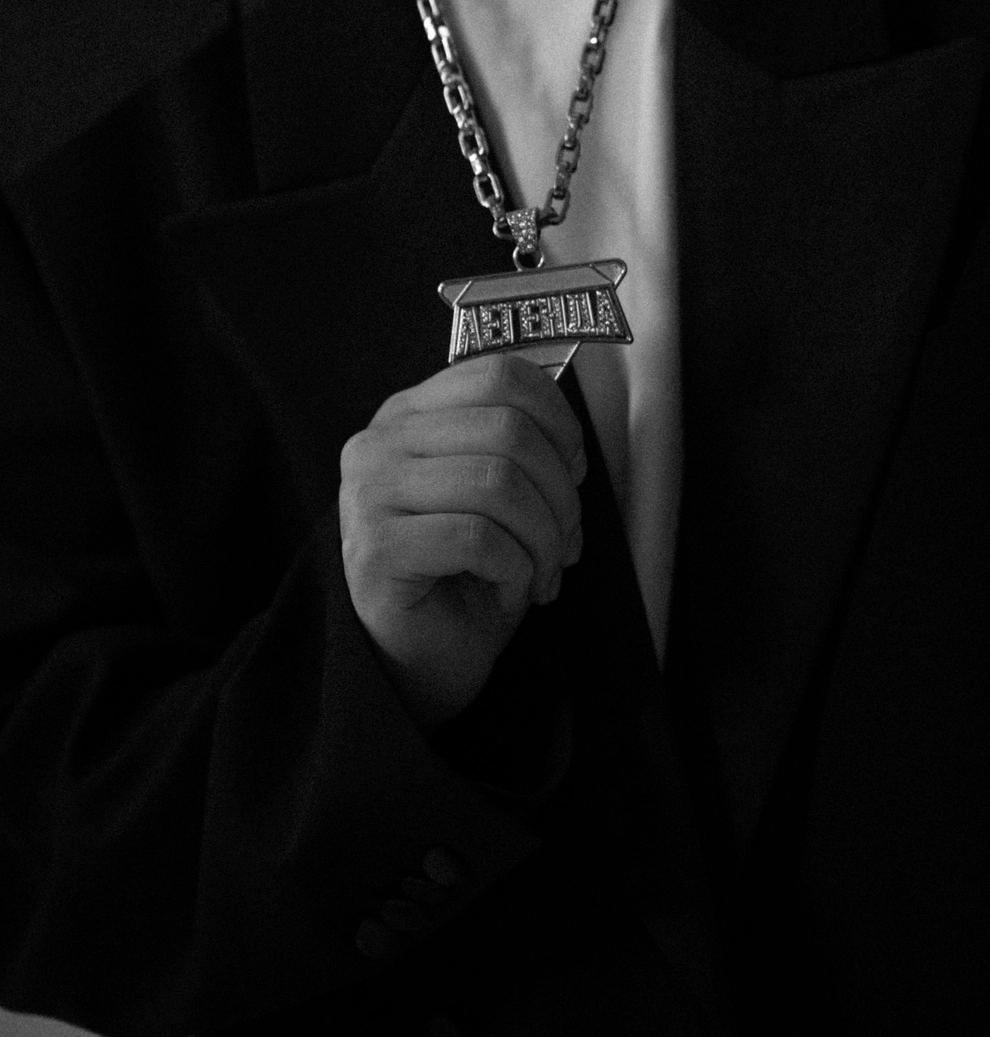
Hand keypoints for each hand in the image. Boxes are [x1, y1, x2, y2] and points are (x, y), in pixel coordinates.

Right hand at [339, 353, 585, 728]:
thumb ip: (523, 448)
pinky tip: (506, 590)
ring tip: (542, 571)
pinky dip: (515, 569)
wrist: (423, 663)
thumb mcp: (501, 493)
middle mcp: (379, 442)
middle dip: (560, 492)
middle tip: (566, 541)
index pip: (499, 374)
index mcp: (409, 414)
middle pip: (508, 428)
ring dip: (543, 536)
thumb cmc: (467, 576)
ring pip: (498, 481)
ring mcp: (368, 493)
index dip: (558, 419)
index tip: (574, 469)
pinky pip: (478, 538)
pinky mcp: (374, 550)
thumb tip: (572, 447)